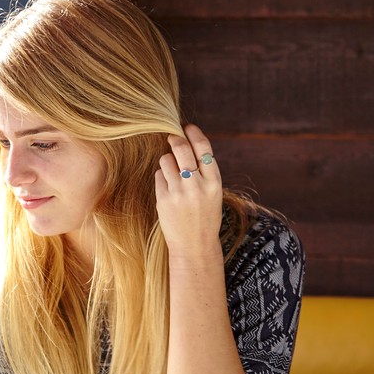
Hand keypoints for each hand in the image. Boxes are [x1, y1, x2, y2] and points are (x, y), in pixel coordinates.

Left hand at [155, 124, 222, 263]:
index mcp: (214, 182)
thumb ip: (204, 171)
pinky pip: (158, 176)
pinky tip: (169, 190)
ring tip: (173, 174)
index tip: (187, 127)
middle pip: (181, 148)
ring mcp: (179, 192)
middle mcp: (197, 185)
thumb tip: (188, 142)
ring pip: (166, 160)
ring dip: (167, 161)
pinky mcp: (164, 199)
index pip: (203, 148)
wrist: (195, 245)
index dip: (194, 133)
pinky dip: (162, 178)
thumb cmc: (205, 216)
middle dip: (175, 138)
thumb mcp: (213, 193)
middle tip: (172, 136)